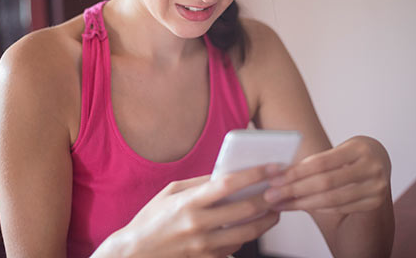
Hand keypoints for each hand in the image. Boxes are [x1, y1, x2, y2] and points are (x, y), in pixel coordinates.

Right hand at [100, 164, 282, 257]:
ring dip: (265, 221)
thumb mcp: (171, 192)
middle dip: (268, 198)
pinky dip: (246, 237)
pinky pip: (234, 249)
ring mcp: (203, 246)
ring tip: (274, 211)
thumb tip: (226, 173)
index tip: (271, 167)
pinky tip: (250, 227)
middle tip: (280, 190)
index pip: (229, 184)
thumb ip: (200, 183)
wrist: (135, 253)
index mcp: (189, 202)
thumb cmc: (152, 219)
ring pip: (247, 234)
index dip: (254, 174)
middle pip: (245, 210)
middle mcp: (198, 224)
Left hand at [263, 136, 390, 214]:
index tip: (274, 179)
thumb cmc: (351, 152)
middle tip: (271, 195)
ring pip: (332, 199)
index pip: (321, 162)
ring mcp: (377, 187)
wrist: (381, 160)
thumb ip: (316, 160)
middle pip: (325, 183)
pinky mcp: (375, 202)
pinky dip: (319, 208)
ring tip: (281, 204)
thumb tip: (280, 173)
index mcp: (359, 148)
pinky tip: (301, 206)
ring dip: (302, 203)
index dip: (295, 172)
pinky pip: (340, 208)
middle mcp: (372, 167)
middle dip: (294, 190)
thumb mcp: (338, 148)